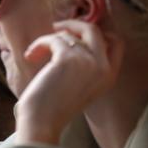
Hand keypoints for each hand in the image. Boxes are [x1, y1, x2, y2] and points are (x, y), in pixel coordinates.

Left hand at [14, 19, 123, 144]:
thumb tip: (72, 36)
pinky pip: (54, 38)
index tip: (74, 34)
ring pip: (70, 34)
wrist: (42, 122)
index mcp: (110, 76)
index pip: (116, 42)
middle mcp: (104, 67)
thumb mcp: (80, 84)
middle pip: (95, 30)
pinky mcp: (69, 58)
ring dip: (49, 39)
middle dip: (73, 25)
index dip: (96, 33)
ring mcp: (89, 61)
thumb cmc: (53, 106)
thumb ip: (85, 64)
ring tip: (34, 53)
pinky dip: (39, 43)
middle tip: (54, 30)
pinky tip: (30, 56)